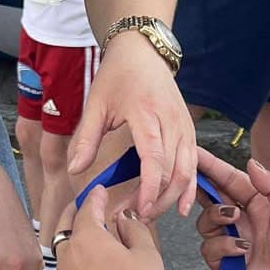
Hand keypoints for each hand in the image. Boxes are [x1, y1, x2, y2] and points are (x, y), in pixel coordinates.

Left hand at [54, 187, 168, 269]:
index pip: (88, 209)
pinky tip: (89, 269)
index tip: (101, 191)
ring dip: (74, 240)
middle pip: (67, 227)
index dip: (96, 197)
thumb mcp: (147, 255)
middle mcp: (68, 257)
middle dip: (76, 213)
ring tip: (90, 239)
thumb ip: (134, 229)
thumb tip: (124, 219)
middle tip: (86, 206)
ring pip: (63, 251)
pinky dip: (75, 264)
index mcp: (88, 239)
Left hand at [69, 31, 196, 220]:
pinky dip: (190, 188)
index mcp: (146, 114)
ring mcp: (184, 127)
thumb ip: (87, 138)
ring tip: (152, 214)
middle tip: (136, 218)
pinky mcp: (190, 131)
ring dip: (172, 198)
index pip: (154, 158)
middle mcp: (171, 122)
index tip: (138, 208)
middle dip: (157, 199)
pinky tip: (183, 207)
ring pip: (187, 171)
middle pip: (173, 171)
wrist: (143, 51)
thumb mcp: (97, 104)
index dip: (149, 187)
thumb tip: (76, 170)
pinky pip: (194, 165)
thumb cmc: (118, 76)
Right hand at [194, 151, 269, 269]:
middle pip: (212, 198)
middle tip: (197, 180)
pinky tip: (242, 250)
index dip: (213, 167)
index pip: (231, 180)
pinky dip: (222, 247)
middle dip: (203, 187)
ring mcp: (234, 242)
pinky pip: (210, 250)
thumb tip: (250, 163)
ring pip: (205, 222)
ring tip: (234, 219)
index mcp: (261, 203)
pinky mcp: (229, 266)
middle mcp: (244, 220)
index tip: (195, 154)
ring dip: (215, 216)